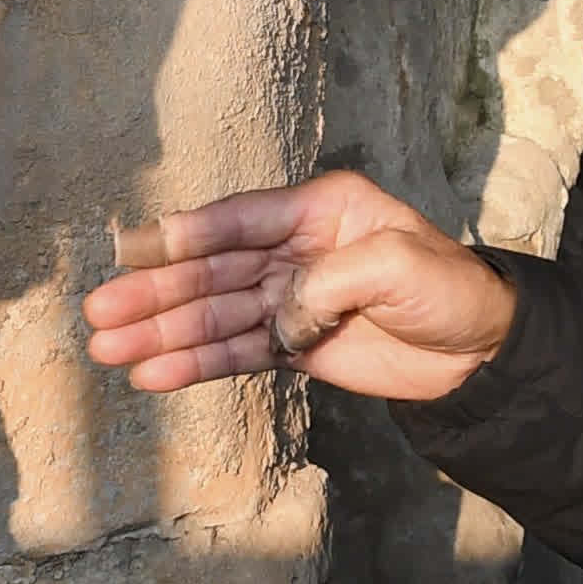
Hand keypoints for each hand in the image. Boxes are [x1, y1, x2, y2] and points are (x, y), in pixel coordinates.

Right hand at [81, 169, 514, 402]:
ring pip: (214, 315)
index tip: (133, 250)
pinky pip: (235, 352)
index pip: (241, 220)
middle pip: (213, 270)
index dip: (187, 236)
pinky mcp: (292, 346)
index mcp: (321, 209)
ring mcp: (290, 299)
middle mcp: (296, 249)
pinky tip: (154, 374)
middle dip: (156, 292)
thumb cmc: (450, 290)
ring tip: (109, 351)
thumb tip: (277, 312)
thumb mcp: (401, 265)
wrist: (482, 351)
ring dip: (163, 333)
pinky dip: (195, 363)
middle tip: (100, 312)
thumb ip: (331, 280)